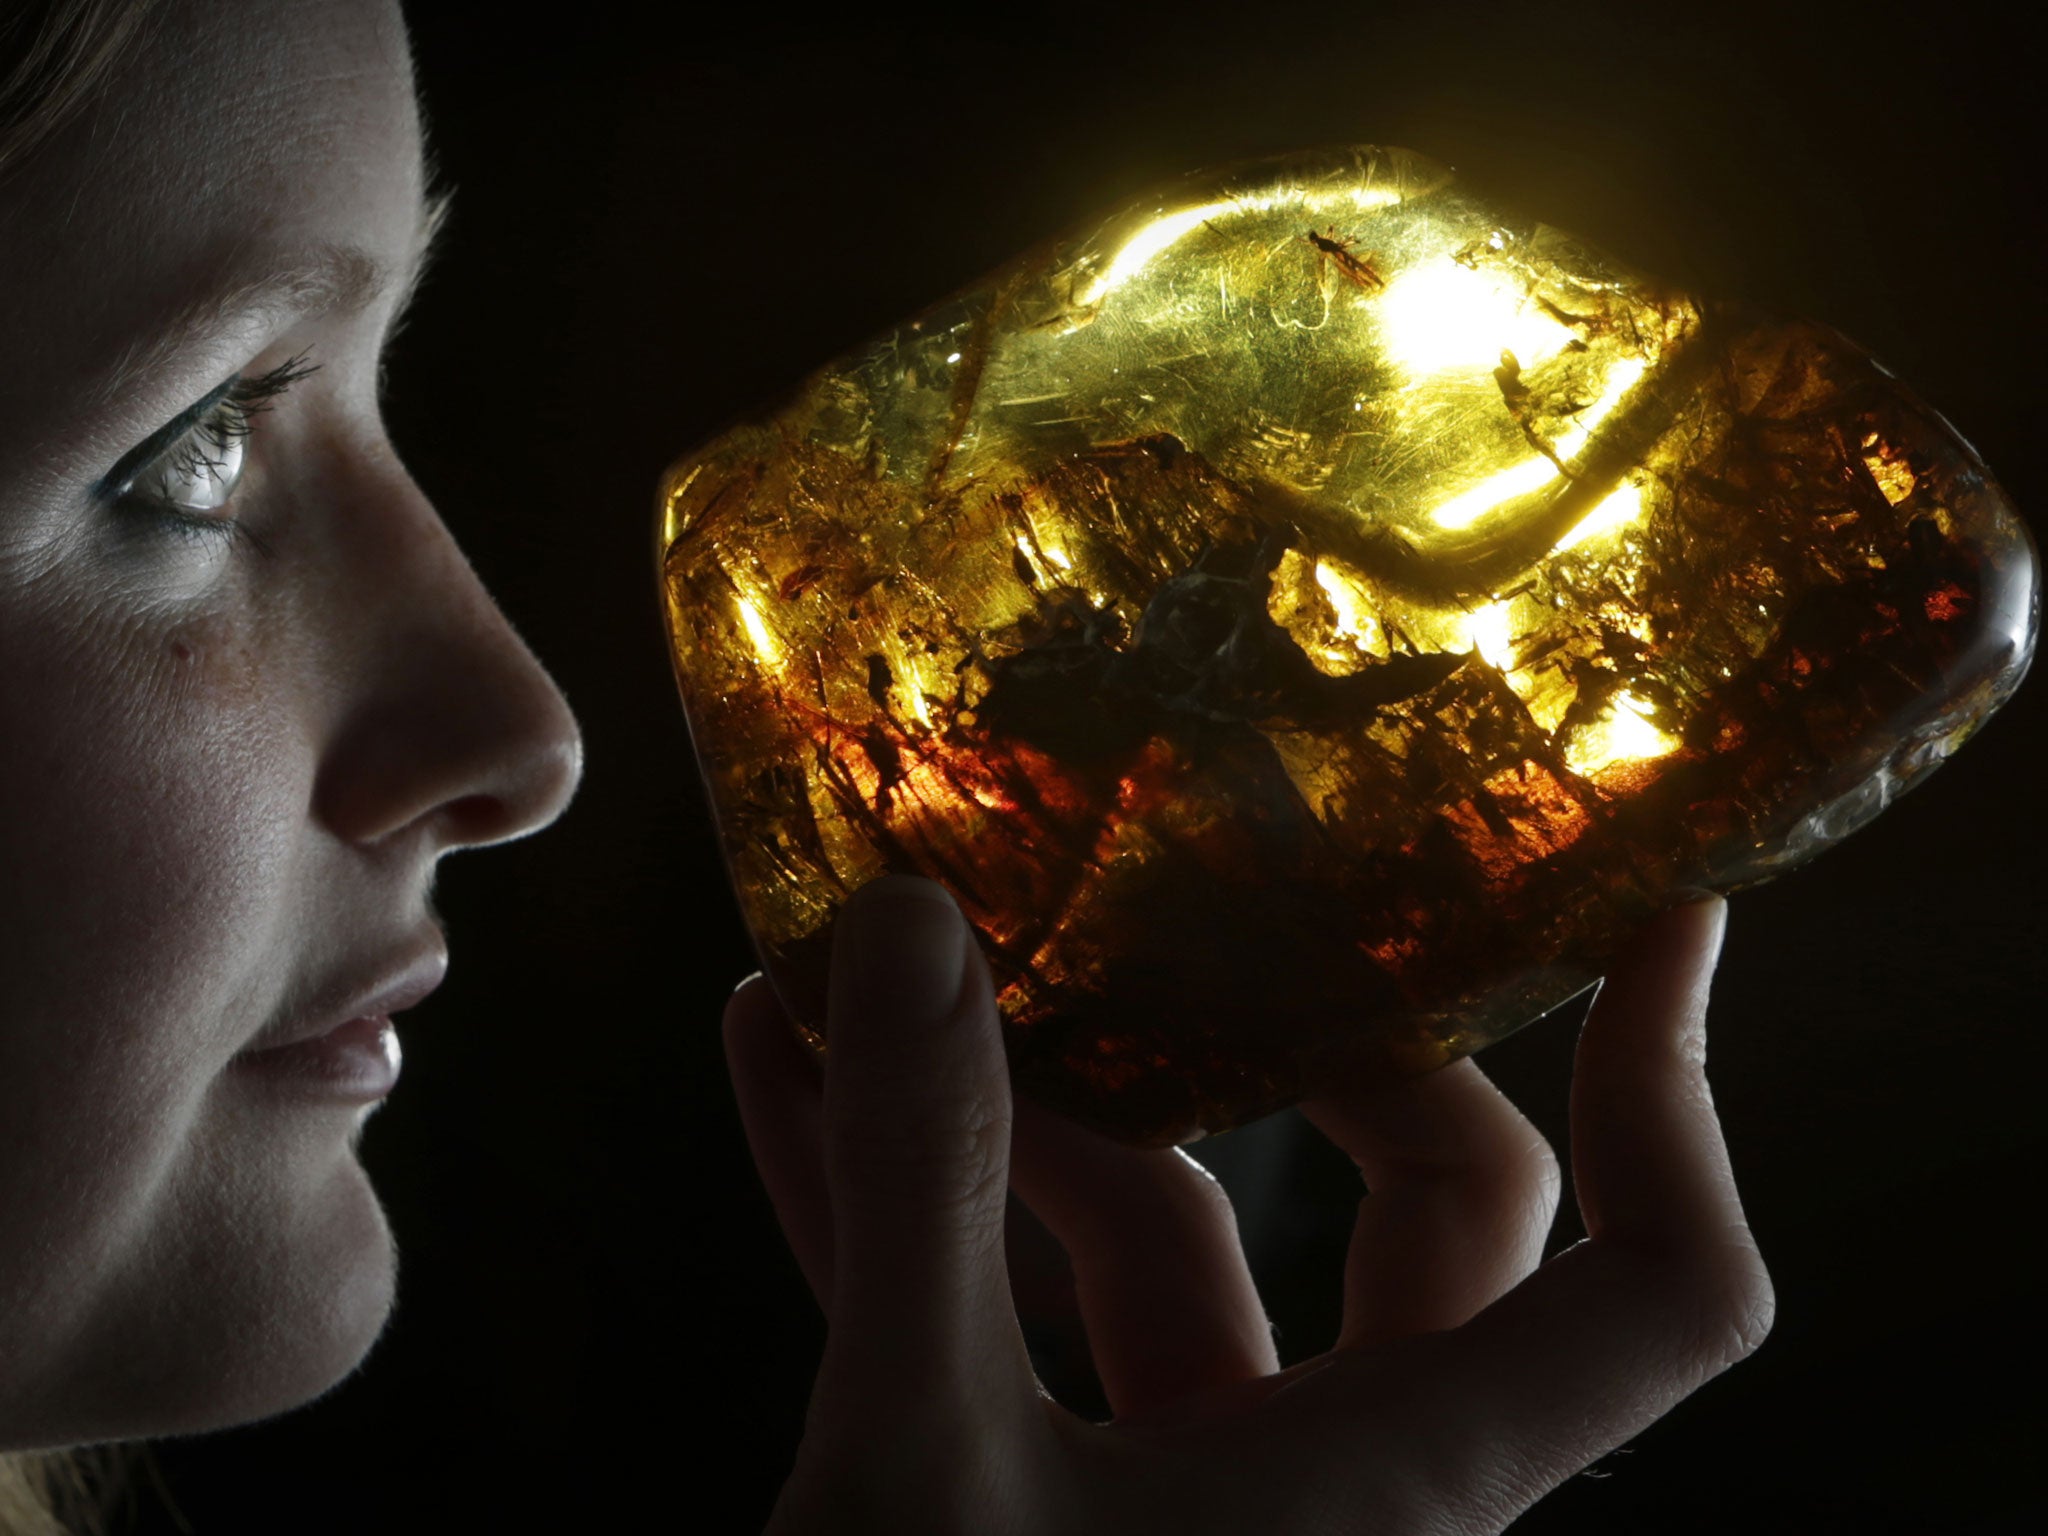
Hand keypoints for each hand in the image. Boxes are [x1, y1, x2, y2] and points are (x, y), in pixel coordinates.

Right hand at [723, 876, 1771, 1533]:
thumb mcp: (914, 1465)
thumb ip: (922, 1188)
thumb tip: (898, 929)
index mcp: (1397, 1492)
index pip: (1653, 1288)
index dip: (1681, 1101)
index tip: (1659, 918)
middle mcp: (1338, 1496)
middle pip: (1415, 1216)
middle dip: (1278, 1046)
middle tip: (1175, 910)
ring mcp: (1194, 1512)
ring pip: (1164, 1254)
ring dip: (998, 1116)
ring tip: (836, 981)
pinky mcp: (1057, 1521)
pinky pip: (1017, 1336)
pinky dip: (910, 1220)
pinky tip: (771, 1087)